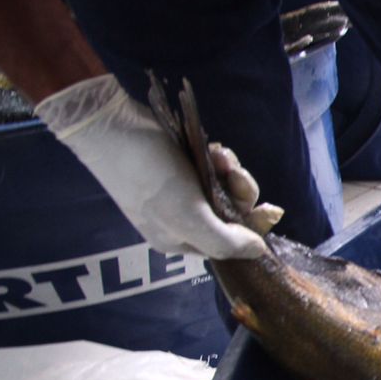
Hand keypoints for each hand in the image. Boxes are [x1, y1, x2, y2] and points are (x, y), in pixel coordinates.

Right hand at [35, 75, 267, 258]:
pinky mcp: (183, 164)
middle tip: (234, 173)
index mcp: (180, 240)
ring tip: (220, 155)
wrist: (112, 126)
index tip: (268, 210)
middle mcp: (182, 218)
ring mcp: (182, 190)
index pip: (229, 244)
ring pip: (226, 188)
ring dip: (231, 171)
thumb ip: (225, 241)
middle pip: (232, 214)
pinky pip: (215, 168)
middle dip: (240, 192)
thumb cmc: (150, 177)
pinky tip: (214, 148)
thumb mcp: (188, 217)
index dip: (251, 228)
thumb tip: (258, 252)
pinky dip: (220, 158)